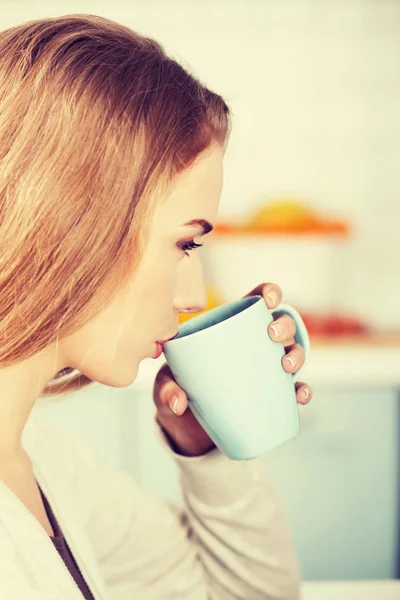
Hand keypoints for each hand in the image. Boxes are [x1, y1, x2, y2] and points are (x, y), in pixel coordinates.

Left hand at [153, 282, 311, 456]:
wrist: (188, 425)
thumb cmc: (179, 387)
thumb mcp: (167, 383)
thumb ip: (167, 389)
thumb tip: (180, 403)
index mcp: (231, 326)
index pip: (256, 300)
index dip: (269, 293)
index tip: (269, 300)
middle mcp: (255, 343)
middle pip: (281, 324)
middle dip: (285, 324)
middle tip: (273, 335)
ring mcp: (267, 368)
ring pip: (294, 352)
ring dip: (297, 354)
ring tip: (287, 367)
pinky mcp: (274, 395)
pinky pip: (295, 389)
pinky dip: (302, 391)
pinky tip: (300, 396)